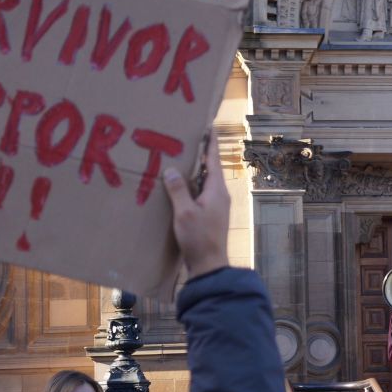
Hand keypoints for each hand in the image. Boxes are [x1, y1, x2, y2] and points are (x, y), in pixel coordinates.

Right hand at [163, 132, 229, 278]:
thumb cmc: (199, 238)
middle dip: (200, 154)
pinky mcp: (210, 214)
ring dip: (194, 170)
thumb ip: (178, 190)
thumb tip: (172, 170)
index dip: (210, 143)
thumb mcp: (185, 212)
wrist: (209, 264)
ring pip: (204, 181)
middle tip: (188, 138)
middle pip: (209, 168)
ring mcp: (216, 205)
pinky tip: (179, 185)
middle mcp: (220, 195)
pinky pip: (200, 193)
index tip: (208, 126)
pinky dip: (191, 185)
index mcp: (217, 190)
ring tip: (181, 158)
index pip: (213, 160)